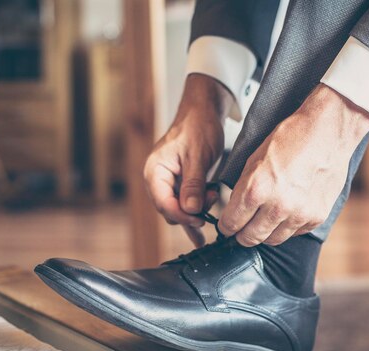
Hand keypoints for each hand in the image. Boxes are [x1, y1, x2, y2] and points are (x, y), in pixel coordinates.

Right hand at [144, 74, 232, 246]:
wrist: (204, 112)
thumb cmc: (198, 127)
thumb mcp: (198, 156)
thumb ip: (193, 185)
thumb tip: (190, 210)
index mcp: (154, 171)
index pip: (163, 203)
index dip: (182, 215)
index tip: (200, 220)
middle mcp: (157, 179)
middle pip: (170, 209)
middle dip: (191, 212)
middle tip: (212, 202)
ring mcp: (169, 182)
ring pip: (179, 208)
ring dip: (196, 209)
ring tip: (214, 196)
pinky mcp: (180, 183)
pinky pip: (186, 202)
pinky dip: (198, 206)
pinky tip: (210, 210)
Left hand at [218, 84, 368, 245]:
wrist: (327, 132)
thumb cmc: (290, 139)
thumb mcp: (254, 159)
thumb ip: (244, 189)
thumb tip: (235, 211)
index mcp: (256, 189)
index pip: (231, 223)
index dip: (226, 226)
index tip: (227, 226)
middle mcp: (278, 206)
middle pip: (250, 238)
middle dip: (242, 235)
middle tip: (241, 230)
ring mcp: (299, 214)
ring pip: (273, 239)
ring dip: (265, 233)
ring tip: (264, 221)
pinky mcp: (317, 216)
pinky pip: (295, 233)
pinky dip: (288, 226)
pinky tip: (287, 212)